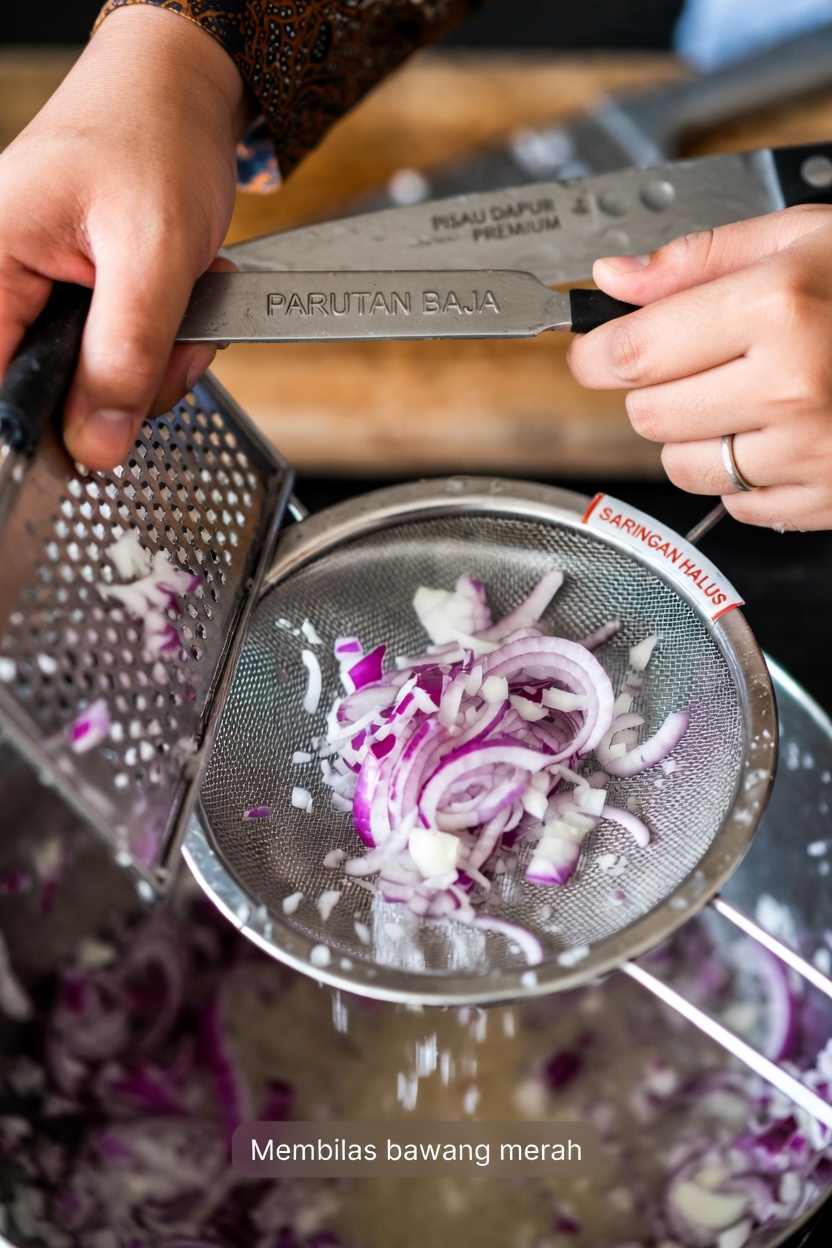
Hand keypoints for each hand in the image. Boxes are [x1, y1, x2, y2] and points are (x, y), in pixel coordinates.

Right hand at [0, 5, 249, 470]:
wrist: (182, 92)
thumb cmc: (158, 140)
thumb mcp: (154, 257)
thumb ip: (125, 357)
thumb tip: (94, 447)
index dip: (48, 426)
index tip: (105, 431)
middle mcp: (1, 281)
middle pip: (48, 394)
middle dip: (127, 386)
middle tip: (176, 344)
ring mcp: (34, 292)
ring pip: (88, 382)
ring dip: (152, 364)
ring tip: (184, 307)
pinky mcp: (68, 298)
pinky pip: (108, 354)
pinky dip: (154, 344)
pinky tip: (177, 304)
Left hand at [566, 204, 831, 530]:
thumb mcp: (800, 239)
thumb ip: (697, 259)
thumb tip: (614, 278)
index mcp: (778, 309)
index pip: (632, 352)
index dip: (596, 353)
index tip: (593, 351)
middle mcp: (793, 387)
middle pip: (647, 414)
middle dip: (655, 388)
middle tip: (697, 361)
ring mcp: (810, 452)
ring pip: (681, 465)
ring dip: (694, 434)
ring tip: (744, 396)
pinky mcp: (821, 499)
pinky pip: (733, 502)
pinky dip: (739, 473)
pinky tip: (778, 432)